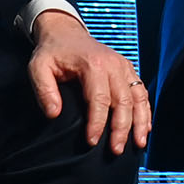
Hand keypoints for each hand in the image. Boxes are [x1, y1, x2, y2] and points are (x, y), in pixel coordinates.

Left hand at [28, 11, 150, 154]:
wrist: (65, 32)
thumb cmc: (52, 53)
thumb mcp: (38, 68)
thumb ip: (44, 90)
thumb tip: (54, 114)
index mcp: (93, 64)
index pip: (100, 99)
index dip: (98, 123)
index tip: (92, 142)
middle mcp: (113, 64)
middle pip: (123, 101)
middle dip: (122, 128)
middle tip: (116, 151)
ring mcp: (123, 66)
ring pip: (138, 97)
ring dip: (140, 122)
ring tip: (139, 144)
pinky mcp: (128, 70)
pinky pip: (141, 92)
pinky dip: (145, 111)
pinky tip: (145, 128)